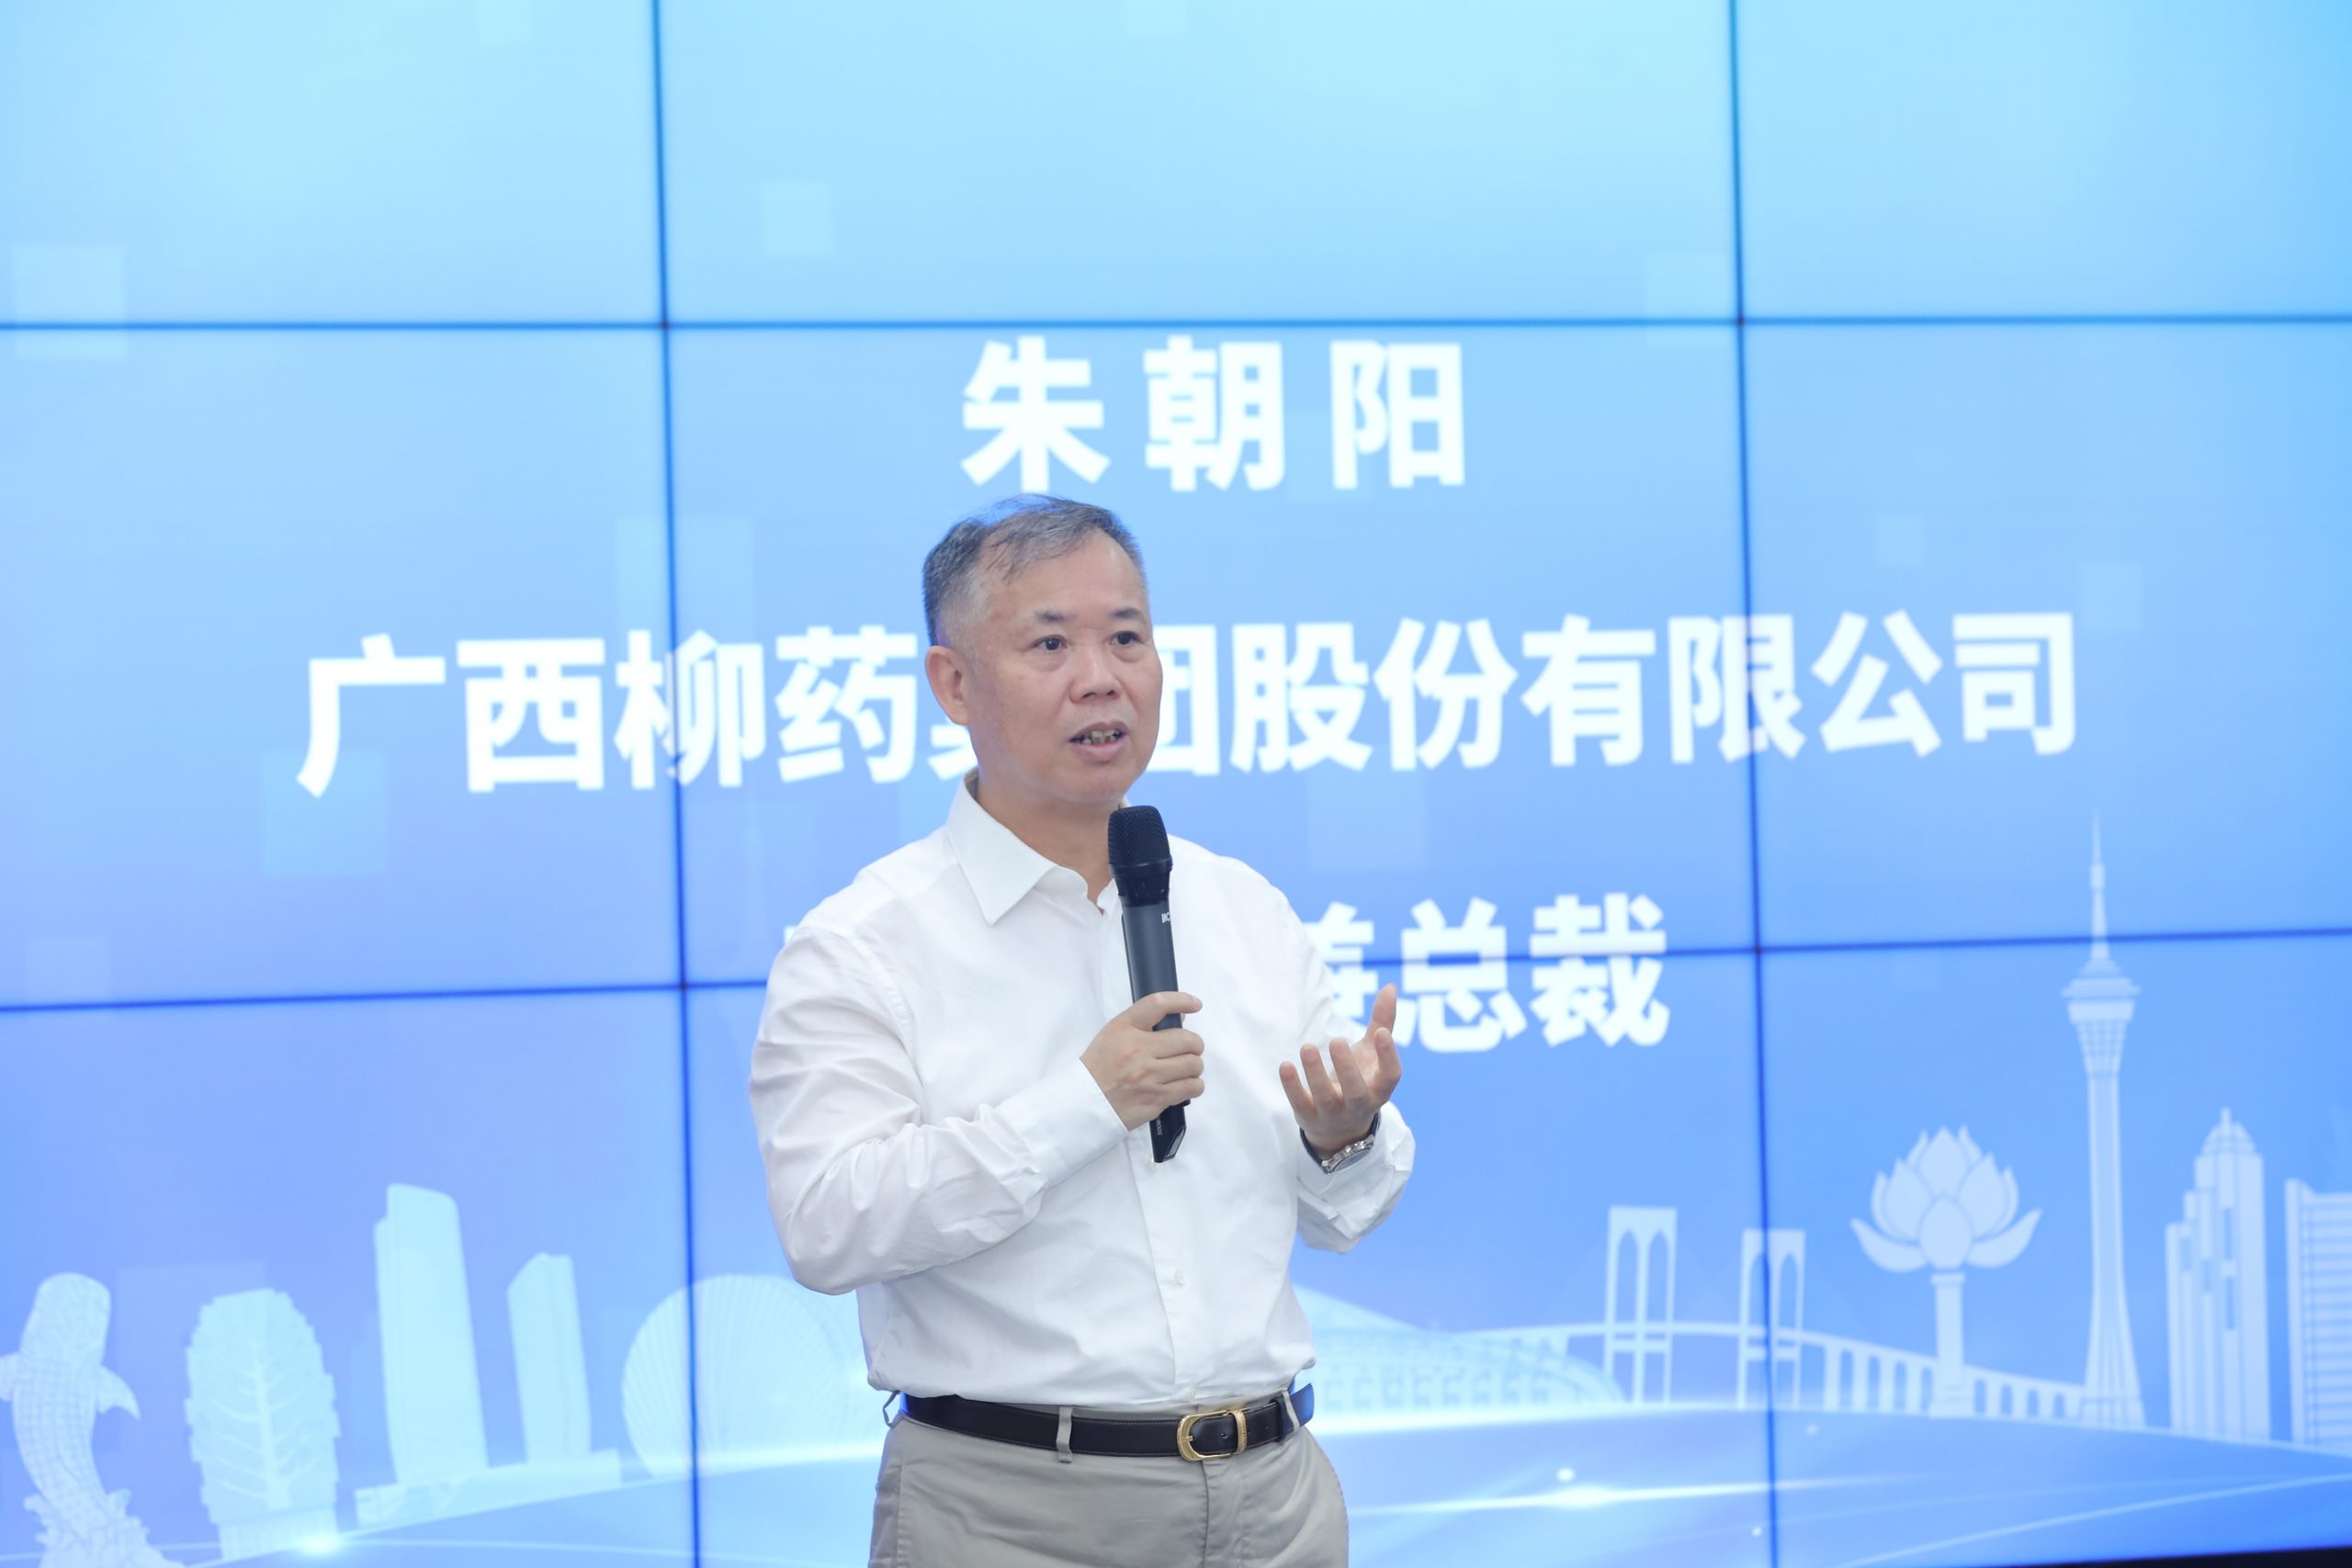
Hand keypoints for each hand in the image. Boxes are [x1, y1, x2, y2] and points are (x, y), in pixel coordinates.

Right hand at [1081, 992, 1204, 1129]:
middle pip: (1187, 1039)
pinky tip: (1182, 1084)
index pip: (1158, 1004)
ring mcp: (1148, 1078)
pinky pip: (1191, 1088)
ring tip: (1183, 1069)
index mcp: (1125, 1030)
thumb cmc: (1100, 1066)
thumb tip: (1182, 1015)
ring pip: (1194, 1065)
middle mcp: (1138, 1052)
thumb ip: (1146, 1021)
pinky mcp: (1155, 1100)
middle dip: (1194, 1044)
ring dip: (1193, 1066)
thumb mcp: (1114, 1034)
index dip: (1181, 1000)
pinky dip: (1192, 1085)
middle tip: (1187, 1049)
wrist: (1083, 1102)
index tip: (1194, 1004)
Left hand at [1281, 983, 1401, 1157]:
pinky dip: (1292, 1086)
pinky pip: (1300, 1104)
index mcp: (1380, 1088)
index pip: (1390, 1076)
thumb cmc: (1360, 1079)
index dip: (1388, 1056)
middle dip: (1347, 1068)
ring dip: (1316, 1073)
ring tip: (1307, 1047)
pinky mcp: (1310, 1118)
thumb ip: (1381, 1022)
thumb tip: (1390, 986)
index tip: (1381, 1033)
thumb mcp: (1370, 1054)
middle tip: (1337, 1040)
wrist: (1339, 1129)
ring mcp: (1335, 1115)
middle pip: (1357, 1092)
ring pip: (1326, 1098)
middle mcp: (1360, 1105)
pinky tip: (1285, 1065)